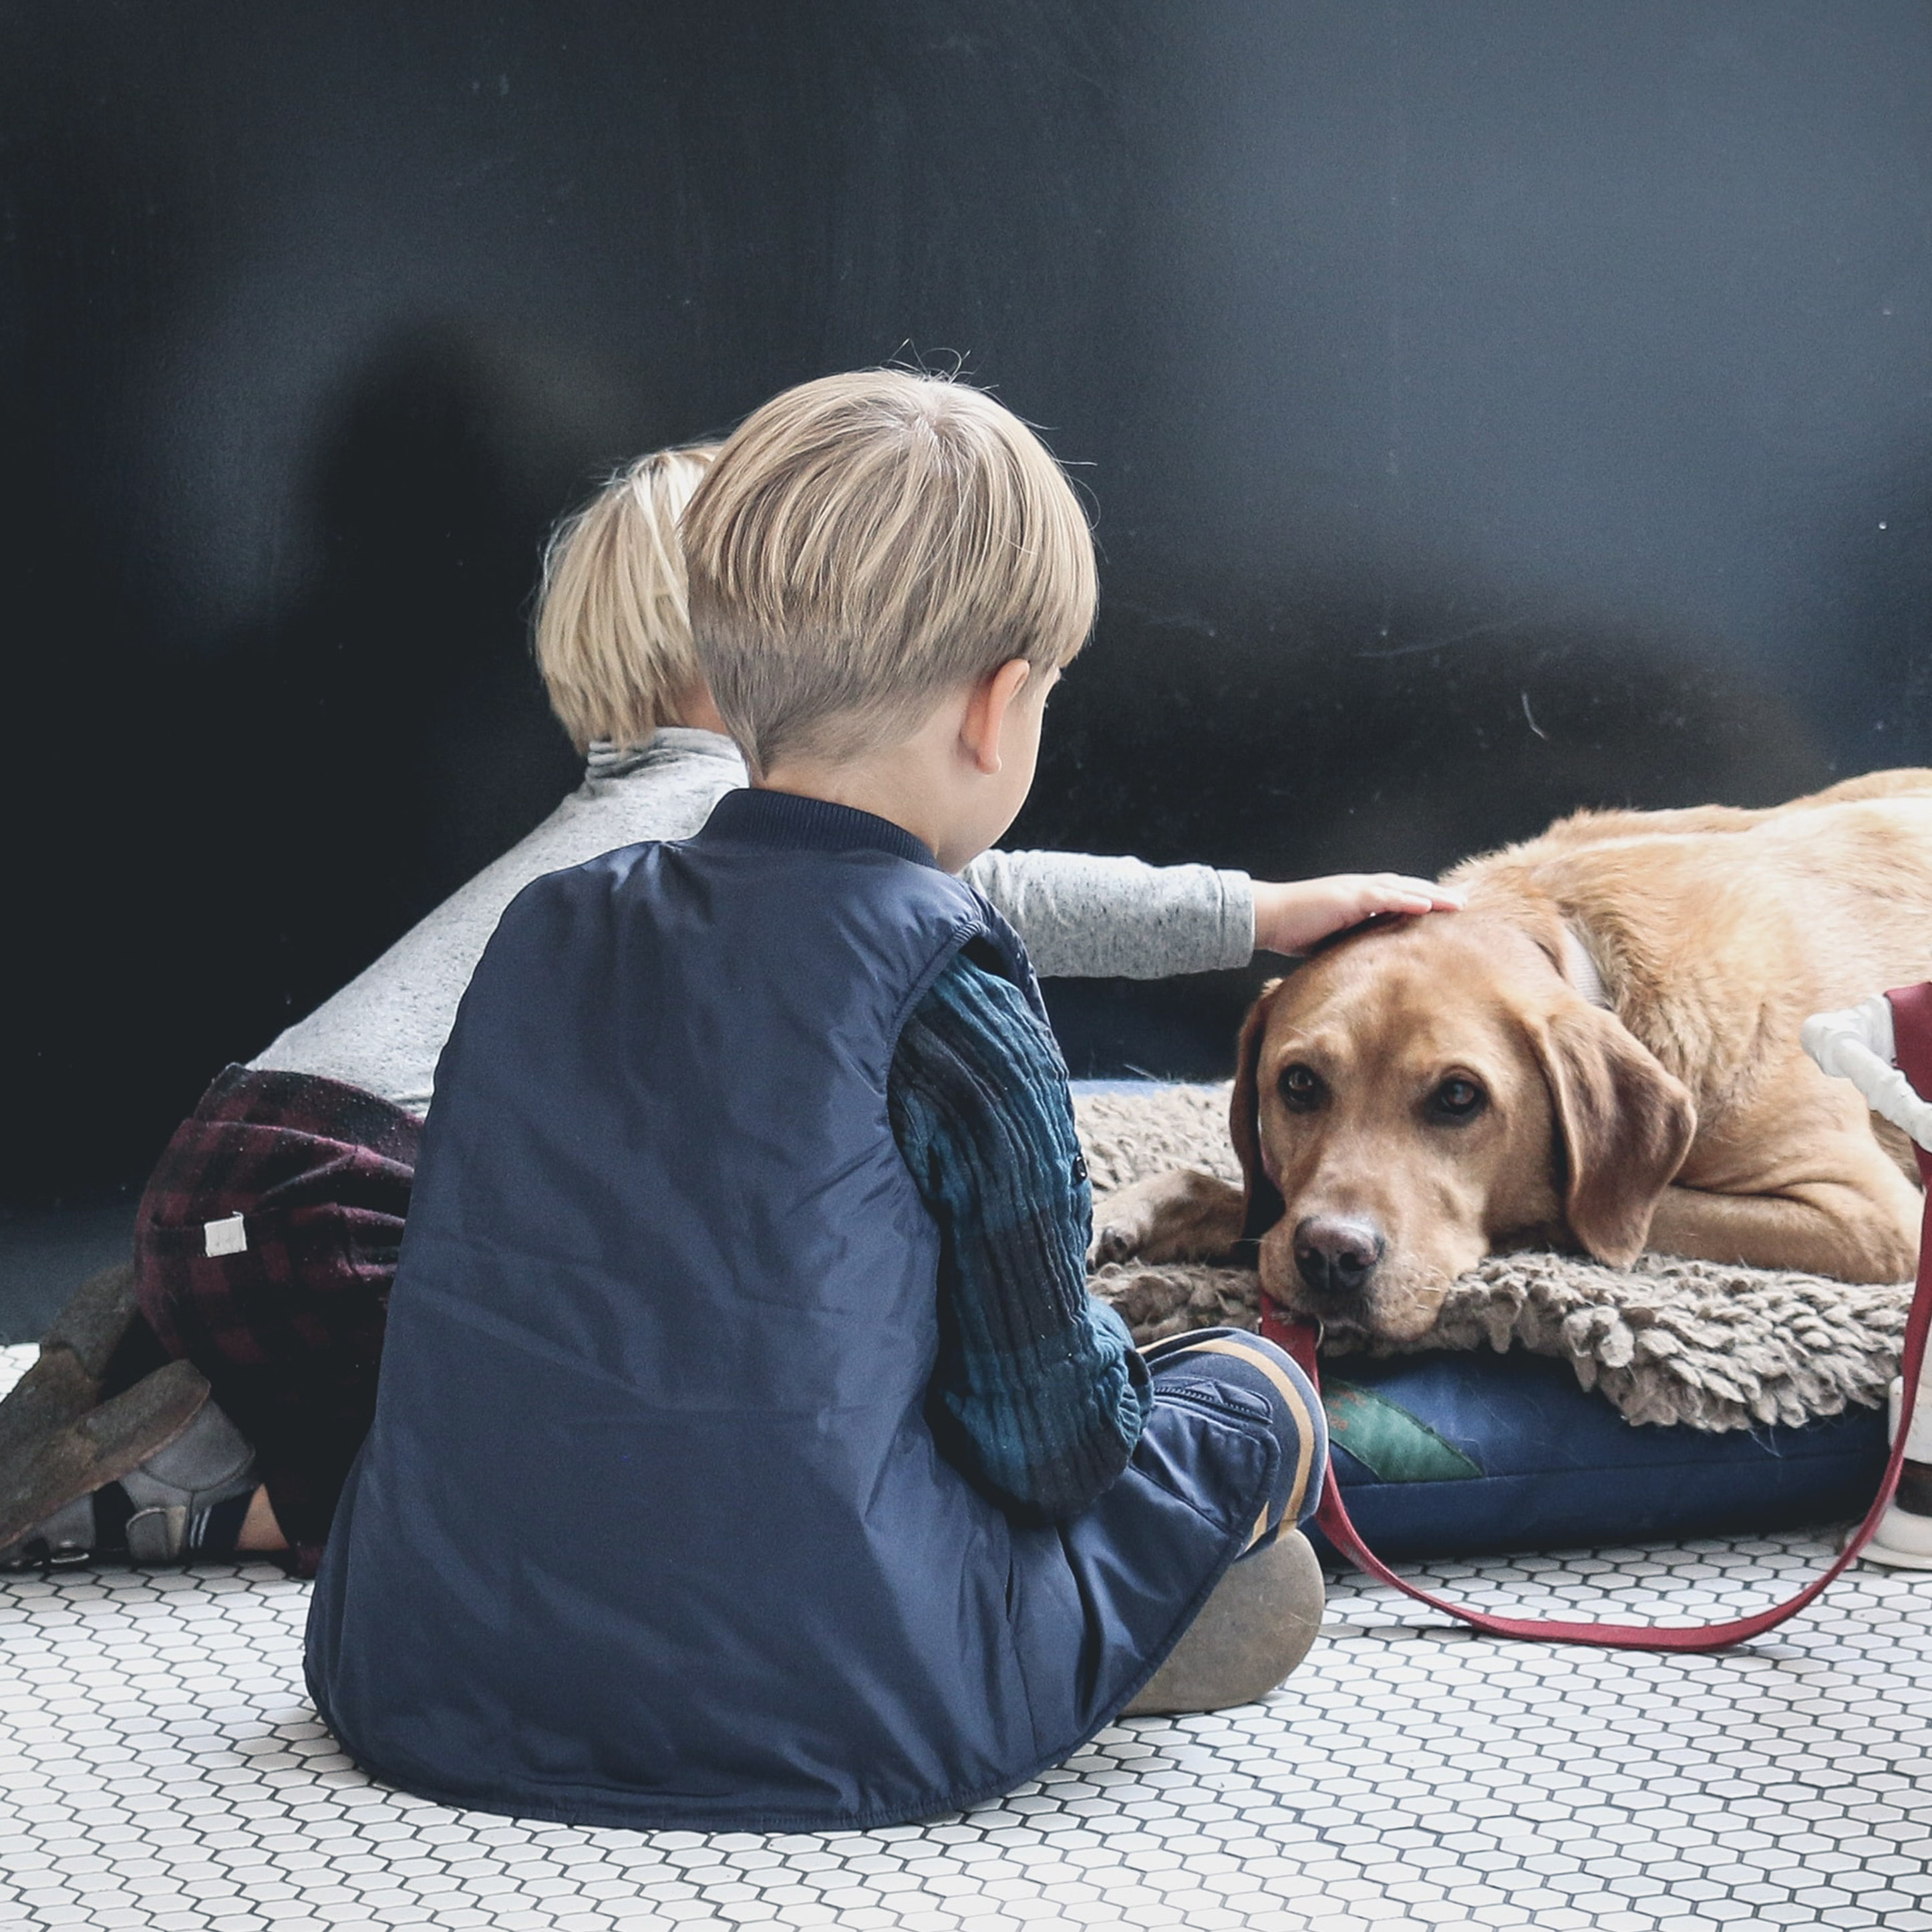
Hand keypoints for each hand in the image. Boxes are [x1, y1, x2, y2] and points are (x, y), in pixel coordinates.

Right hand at [1251, 874, 1464, 956]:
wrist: (1267, 916)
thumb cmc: (1290, 929)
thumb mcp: (1327, 938)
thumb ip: (1349, 943)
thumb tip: (1364, 961)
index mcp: (1356, 898)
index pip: (1396, 895)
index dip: (1420, 899)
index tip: (1443, 907)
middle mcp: (1359, 889)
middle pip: (1406, 887)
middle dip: (1435, 893)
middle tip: (1462, 901)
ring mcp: (1355, 890)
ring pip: (1402, 888)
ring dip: (1432, 894)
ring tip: (1457, 902)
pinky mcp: (1349, 897)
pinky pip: (1385, 896)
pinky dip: (1408, 899)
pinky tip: (1429, 904)